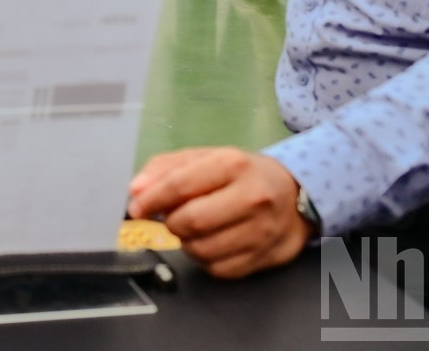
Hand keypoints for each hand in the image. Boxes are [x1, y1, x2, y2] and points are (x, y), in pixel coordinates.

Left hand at [127, 148, 309, 278]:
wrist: (293, 194)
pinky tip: (212, 241)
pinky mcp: (263, 258)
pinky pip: (217, 269)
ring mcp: (261, 231)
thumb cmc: (240, 174)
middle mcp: (252, 198)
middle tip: (171, 216)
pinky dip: (204, 258)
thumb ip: (165, 169)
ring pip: (201, 250)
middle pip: (190, 221)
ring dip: (186, 241)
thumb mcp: (205, 158)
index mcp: (232, 165)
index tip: (136, 208)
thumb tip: (135, 191)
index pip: (179, 185)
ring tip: (195, 227)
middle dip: (170, 222)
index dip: (150, 200)